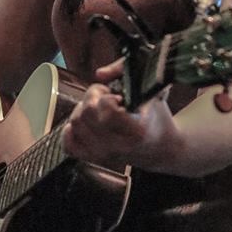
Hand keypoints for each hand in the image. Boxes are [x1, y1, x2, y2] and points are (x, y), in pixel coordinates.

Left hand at [61, 59, 175, 169]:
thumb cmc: (156, 116)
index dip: (107, 97)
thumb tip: (100, 74)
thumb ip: (126, 71)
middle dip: (92, 97)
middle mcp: (119, 145)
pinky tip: (84, 123)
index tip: (117, 97)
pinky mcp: (95, 159)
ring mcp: (105, 155)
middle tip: (106, 98)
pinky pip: (69, 145)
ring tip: (97, 109)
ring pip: (75, 124)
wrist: (162, 148)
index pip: (107, 109)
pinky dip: (71, 131)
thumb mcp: (151, 89)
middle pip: (86, 113)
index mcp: (137, 129)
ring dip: (82, 110)